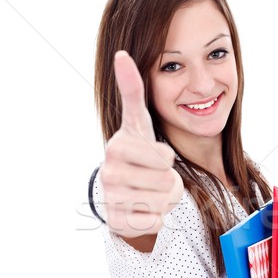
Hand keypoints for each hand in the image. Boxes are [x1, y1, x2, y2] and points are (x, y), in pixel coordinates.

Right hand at [99, 50, 183, 237]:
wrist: (124, 189)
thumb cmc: (137, 152)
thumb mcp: (138, 122)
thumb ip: (133, 89)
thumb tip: (122, 54)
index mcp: (117, 147)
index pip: (165, 157)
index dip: (166, 158)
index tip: (152, 156)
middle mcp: (109, 174)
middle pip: (166, 181)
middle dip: (167, 180)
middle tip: (152, 176)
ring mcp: (113, 200)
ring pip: (163, 202)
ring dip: (163, 198)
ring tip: (148, 189)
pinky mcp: (120, 223)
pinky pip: (157, 221)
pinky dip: (157, 216)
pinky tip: (142, 207)